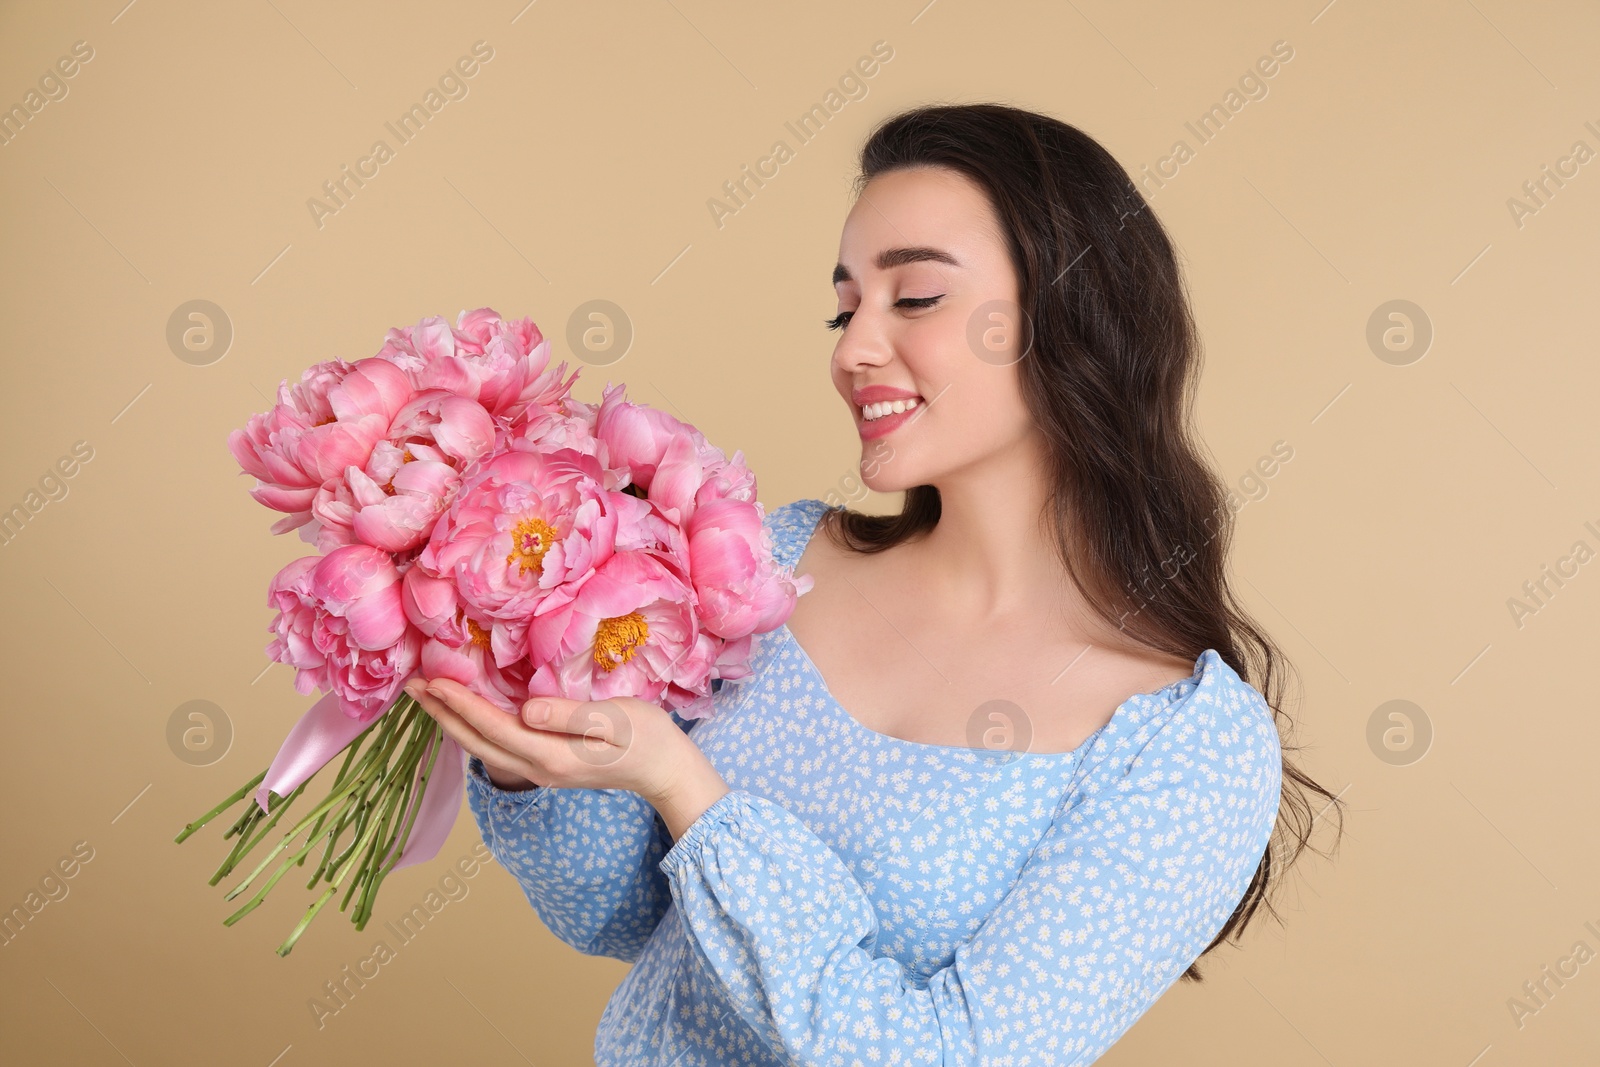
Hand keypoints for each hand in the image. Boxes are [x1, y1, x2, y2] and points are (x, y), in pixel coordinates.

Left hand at [403, 678, 729, 839]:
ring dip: (453, 723)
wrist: (667, 771)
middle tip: (410, 687)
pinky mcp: (548, 765)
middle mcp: (537, 768)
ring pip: (483, 748)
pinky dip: (474, 728)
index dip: (459, 703)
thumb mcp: (613, 719)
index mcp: (549, 755)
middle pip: (476, 743)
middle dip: (441, 715)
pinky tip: (468, 713)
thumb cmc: (647, 737)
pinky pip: (499, 746)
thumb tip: (525, 709)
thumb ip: (568, 715)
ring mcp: (541, 771)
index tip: (430, 680)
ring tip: (429, 698)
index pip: (492, 727)